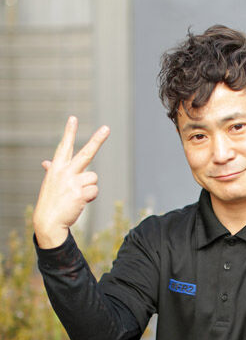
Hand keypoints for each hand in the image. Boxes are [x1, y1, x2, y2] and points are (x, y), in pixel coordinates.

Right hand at [33, 116, 109, 247]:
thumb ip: (51, 170)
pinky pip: (95, 191)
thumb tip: (45, 162)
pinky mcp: (81, 194)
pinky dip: (91, 197)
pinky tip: (80, 202)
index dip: (69, 132)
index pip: (64, 147)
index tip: (73, 118)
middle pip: (86, 153)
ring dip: (89, 187)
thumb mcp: (50, 183)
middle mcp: (65, 172)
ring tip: (77, 195)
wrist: (49, 221)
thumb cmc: (51, 201)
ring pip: (94, 178)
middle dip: (97, 140)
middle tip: (107, 128)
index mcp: (57, 168)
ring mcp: (73, 183)